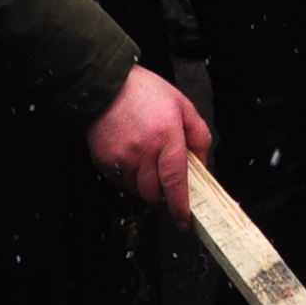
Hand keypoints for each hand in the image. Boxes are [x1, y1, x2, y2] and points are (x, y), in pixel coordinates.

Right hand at [85, 68, 210, 223]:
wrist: (106, 85)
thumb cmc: (144, 92)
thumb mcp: (182, 104)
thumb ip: (198, 134)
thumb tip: (202, 162)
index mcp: (166, 135)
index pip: (176, 180)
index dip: (180, 205)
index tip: (184, 220)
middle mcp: (143, 150)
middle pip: (155, 193)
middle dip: (164, 198)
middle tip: (169, 190)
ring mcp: (121, 158)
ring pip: (137, 190)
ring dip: (147, 187)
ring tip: (149, 166)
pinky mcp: (103, 161)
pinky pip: (120, 182)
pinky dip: (129, 179)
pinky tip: (133, 160)